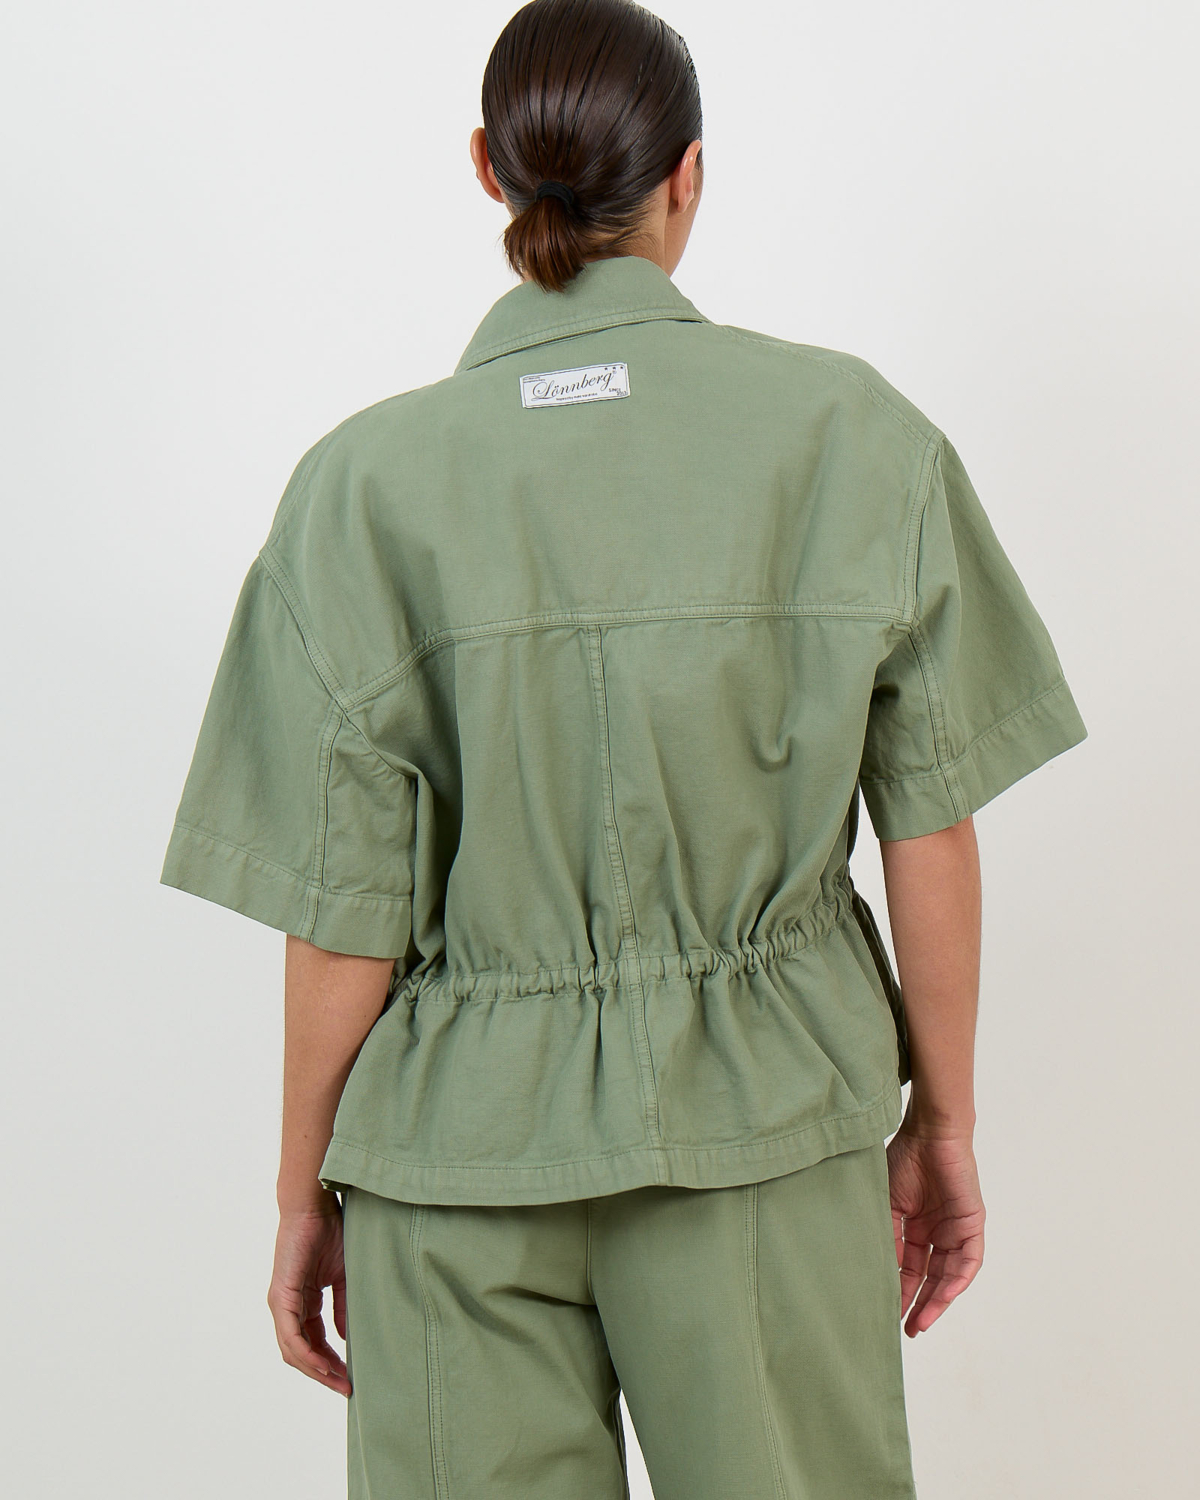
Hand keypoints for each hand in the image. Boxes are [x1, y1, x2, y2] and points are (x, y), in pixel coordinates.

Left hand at [266, 1203, 351, 1395]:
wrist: (314, 1207)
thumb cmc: (329, 1233)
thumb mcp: (342, 1276)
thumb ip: (342, 1306)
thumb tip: (345, 1337)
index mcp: (302, 1302)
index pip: (313, 1342)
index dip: (331, 1362)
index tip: (351, 1376)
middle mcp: (287, 1307)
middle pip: (301, 1353)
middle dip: (324, 1373)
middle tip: (347, 1388)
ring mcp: (281, 1304)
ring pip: (294, 1351)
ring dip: (316, 1370)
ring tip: (339, 1382)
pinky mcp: (281, 1297)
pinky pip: (291, 1336)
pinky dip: (306, 1354)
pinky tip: (323, 1366)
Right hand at [886, 1121, 984, 1337]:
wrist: (929, 1133)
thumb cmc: (904, 1159)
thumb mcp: (887, 1204)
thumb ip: (887, 1236)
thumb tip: (878, 1272)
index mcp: (916, 1227)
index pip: (909, 1267)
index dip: (900, 1291)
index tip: (887, 1313)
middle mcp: (938, 1232)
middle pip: (931, 1277)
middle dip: (920, 1305)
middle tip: (908, 1331)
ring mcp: (956, 1229)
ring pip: (950, 1274)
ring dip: (938, 1300)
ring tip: (922, 1322)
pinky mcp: (973, 1223)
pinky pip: (969, 1259)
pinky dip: (959, 1278)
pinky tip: (946, 1295)